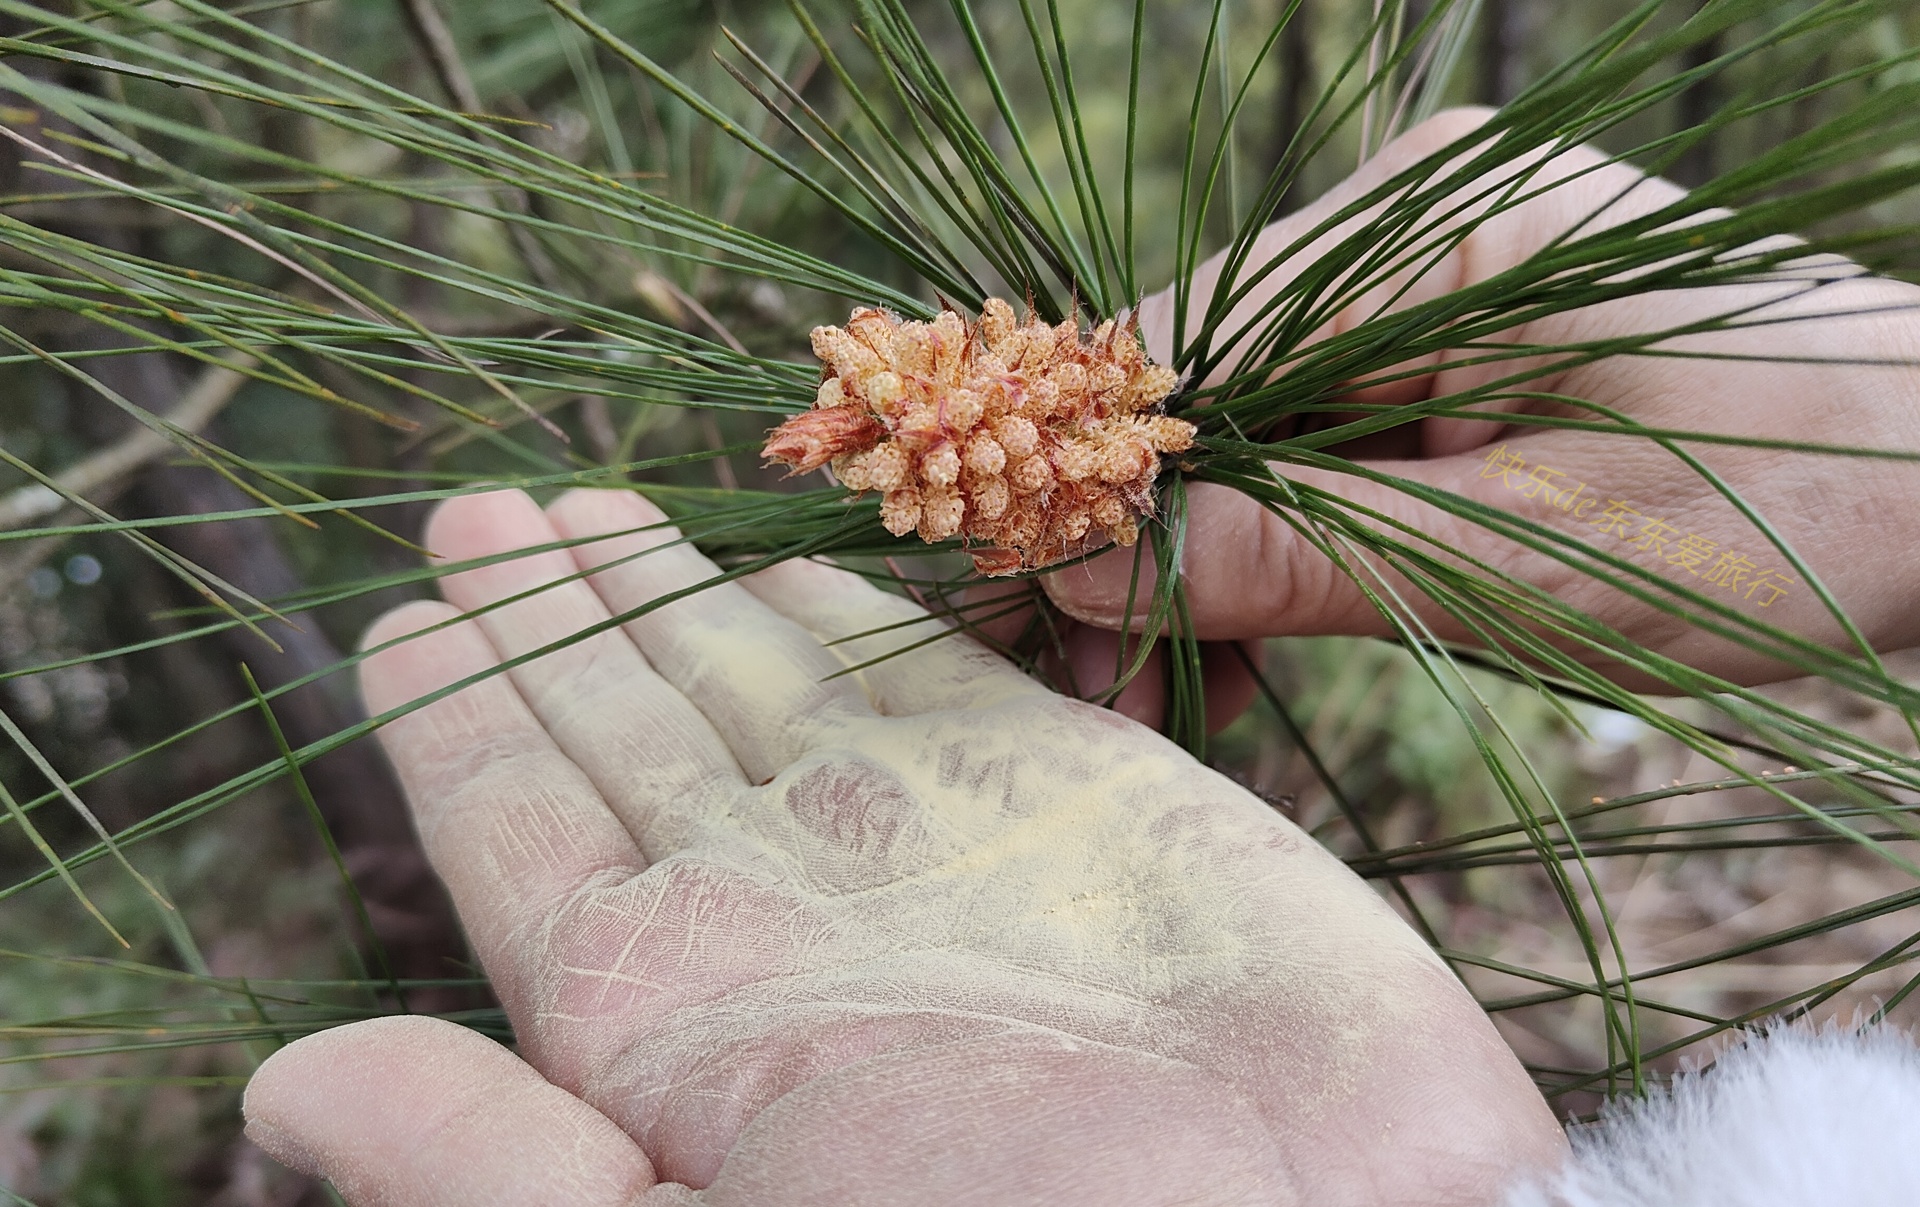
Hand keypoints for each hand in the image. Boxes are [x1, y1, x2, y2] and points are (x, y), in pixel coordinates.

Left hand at [241, 487, 1561, 1205]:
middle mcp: (787, 904)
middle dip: (555, 611)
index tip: (403, 615)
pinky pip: (935, 660)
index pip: (519, 826)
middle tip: (483, 510)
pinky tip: (797, 551)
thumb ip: (496, 1166)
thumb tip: (286, 1084)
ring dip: (676, 585)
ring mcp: (933, 834)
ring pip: (766, 668)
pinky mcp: (1081, 781)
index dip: (456, 718)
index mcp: (667, 1012)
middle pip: (629, 720)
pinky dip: (861, 599)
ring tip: (591, 507)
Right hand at [1046, 107, 1919, 691]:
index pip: (1184, 341)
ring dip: (1195, 565)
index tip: (1009, 598)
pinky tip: (1237, 651)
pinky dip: (1271, 554)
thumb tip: (1082, 565)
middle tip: (1090, 690)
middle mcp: (1409, 239)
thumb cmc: (1793, 511)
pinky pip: (1317, 456)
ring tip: (1159, 698)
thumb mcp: (1525, 561)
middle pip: (1203, 393)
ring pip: (1249, 436)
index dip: (1081, 475)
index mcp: (1429, 236)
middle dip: (1136, 544)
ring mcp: (1430, 300)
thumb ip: (1294, 558)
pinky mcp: (1451, 366)